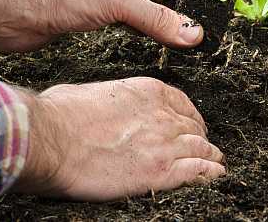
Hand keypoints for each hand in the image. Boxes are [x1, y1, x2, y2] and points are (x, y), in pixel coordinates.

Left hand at [0, 0, 201, 51]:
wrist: (17, 11)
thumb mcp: (120, 2)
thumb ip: (159, 18)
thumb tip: (194, 33)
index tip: (203, 2)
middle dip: (174, 2)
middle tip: (195, 22)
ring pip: (139, 1)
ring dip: (157, 15)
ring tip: (179, 32)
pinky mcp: (90, 9)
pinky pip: (124, 16)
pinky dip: (140, 25)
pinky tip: (151, 37)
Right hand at [13, 77, 224, 199]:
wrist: (51, 138)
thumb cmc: (61, 113)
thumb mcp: (93, 91)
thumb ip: (112, 99)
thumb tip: (106, 106)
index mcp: (148, 91)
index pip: (183, 103)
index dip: (192, 116)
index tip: (193, 124)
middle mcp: (162, 115)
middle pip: (194, 127)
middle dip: (200, 137)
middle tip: (203, 146)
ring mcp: (164, 144)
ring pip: (201, 149)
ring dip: (210, 155)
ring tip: (216, 161)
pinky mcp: (159, 172)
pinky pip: (198, 172)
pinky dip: (210, 174)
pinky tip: (216, 176)